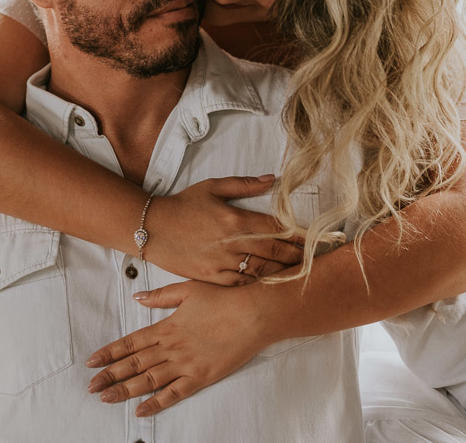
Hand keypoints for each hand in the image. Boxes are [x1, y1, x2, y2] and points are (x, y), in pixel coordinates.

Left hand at [86, 281, 268, 415]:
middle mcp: (172, 347)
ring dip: (125, 390)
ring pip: (149, 380)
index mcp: (166, 327)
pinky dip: (157, 403)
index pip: (131, 342)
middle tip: (91, 386)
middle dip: (110, 375)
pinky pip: (174, 394)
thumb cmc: (223, 299)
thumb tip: (137, 296)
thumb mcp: (188, 289)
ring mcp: (186, 364)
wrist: (253, 314)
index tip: (92, 362)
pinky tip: (141, 410)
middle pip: (134, 363)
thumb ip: (160, 296)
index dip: (109, 353)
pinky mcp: (202, 377)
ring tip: (106, 398)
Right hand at [145, 176, 303, 285]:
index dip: (299, 234)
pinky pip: (241, 285)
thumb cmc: (182, 205)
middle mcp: (232, 243)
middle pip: (275, 253)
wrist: (151, 228)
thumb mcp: (212, 187)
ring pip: (261, 272)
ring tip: (299, 274)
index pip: (277, 228)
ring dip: (282, 273)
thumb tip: (272, 179)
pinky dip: (258, 285)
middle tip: (314, 259)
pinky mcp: (212, 278)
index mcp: (236, 219)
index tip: (314, 238)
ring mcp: (222, 263)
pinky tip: (270, 285)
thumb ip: (244, 184)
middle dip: (297, 256)